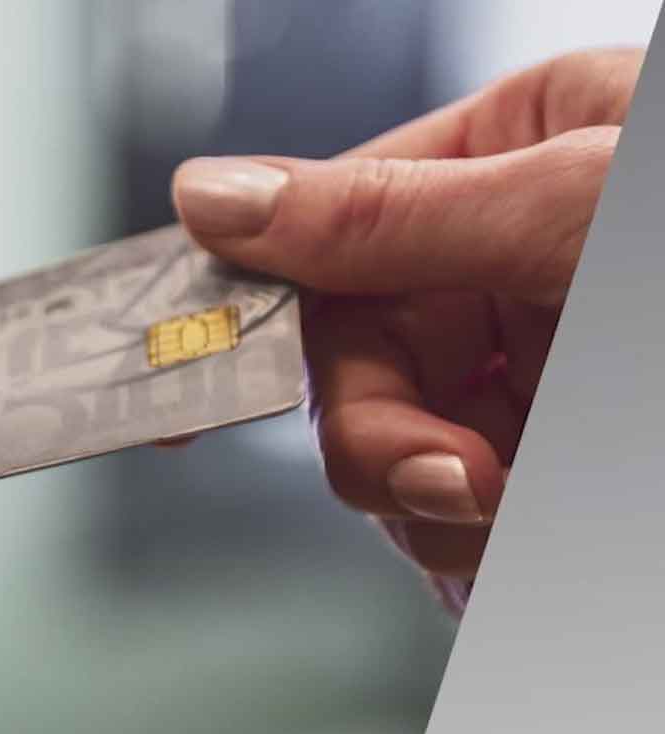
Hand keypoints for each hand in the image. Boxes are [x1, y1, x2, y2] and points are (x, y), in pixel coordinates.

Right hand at [170, 48, 641, 612]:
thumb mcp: (573, 211)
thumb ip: (387, 218)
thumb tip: (216, 197)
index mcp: (509, 162)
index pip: (327, 239)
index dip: (247, 312)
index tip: (182, 395)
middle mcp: (506, 266)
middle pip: (355, 367)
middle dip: (390, 441)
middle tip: (461, 480)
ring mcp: (526, 369)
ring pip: (400, 457)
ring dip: (442, 506)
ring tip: (524, 504)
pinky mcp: (549, 459)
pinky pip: (457, 520)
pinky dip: (473, 548)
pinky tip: (514, 535)